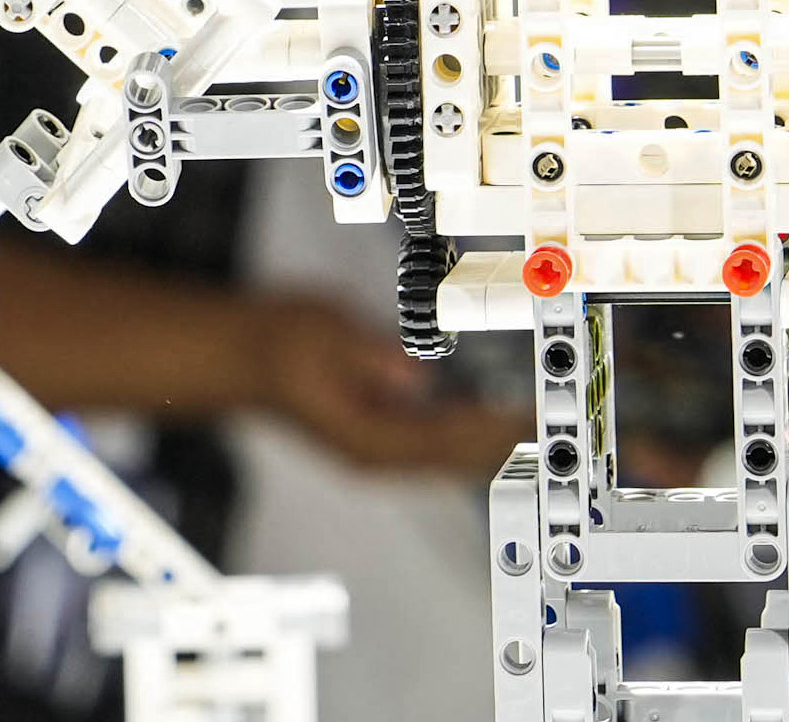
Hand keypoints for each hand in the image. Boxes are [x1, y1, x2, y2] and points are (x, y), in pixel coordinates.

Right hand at [233, 293, 529, 482]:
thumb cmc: (279, 341)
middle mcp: (372, 454)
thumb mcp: (324, 331)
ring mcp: (375, 447)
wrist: (243, 353)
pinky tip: (491, 419)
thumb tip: (415, 377)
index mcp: (362, 437)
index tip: (524, 418)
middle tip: (545, 423)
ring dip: (488, 442)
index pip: (440, 440)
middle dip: (498, 442)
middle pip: (451, 458)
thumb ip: (372, 357)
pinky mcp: (377, 432)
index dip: (486, 431)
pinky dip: (465, 432)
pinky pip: (434, 442)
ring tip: (531, 425)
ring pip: (446, 456)